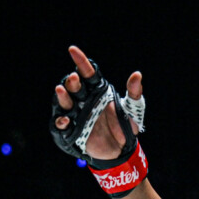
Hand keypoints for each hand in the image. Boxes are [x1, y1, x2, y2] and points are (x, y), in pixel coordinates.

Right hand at [52, 45, 142, 160]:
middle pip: (75, 87)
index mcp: (98, 91)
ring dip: (62, 96)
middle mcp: (85, 100)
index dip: (80, 61)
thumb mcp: (133, 109)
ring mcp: (77, 114)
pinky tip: (65, 119)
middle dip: (72, 82)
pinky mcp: (73, 130)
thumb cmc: (125, 125)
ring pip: (65, 103)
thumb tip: (137, 74)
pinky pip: (62, 124)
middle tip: (75, 78)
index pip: (88, 73)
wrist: (123, 149)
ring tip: (61, 90)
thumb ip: (134, 93)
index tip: (73, 50)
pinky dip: (61, 121)